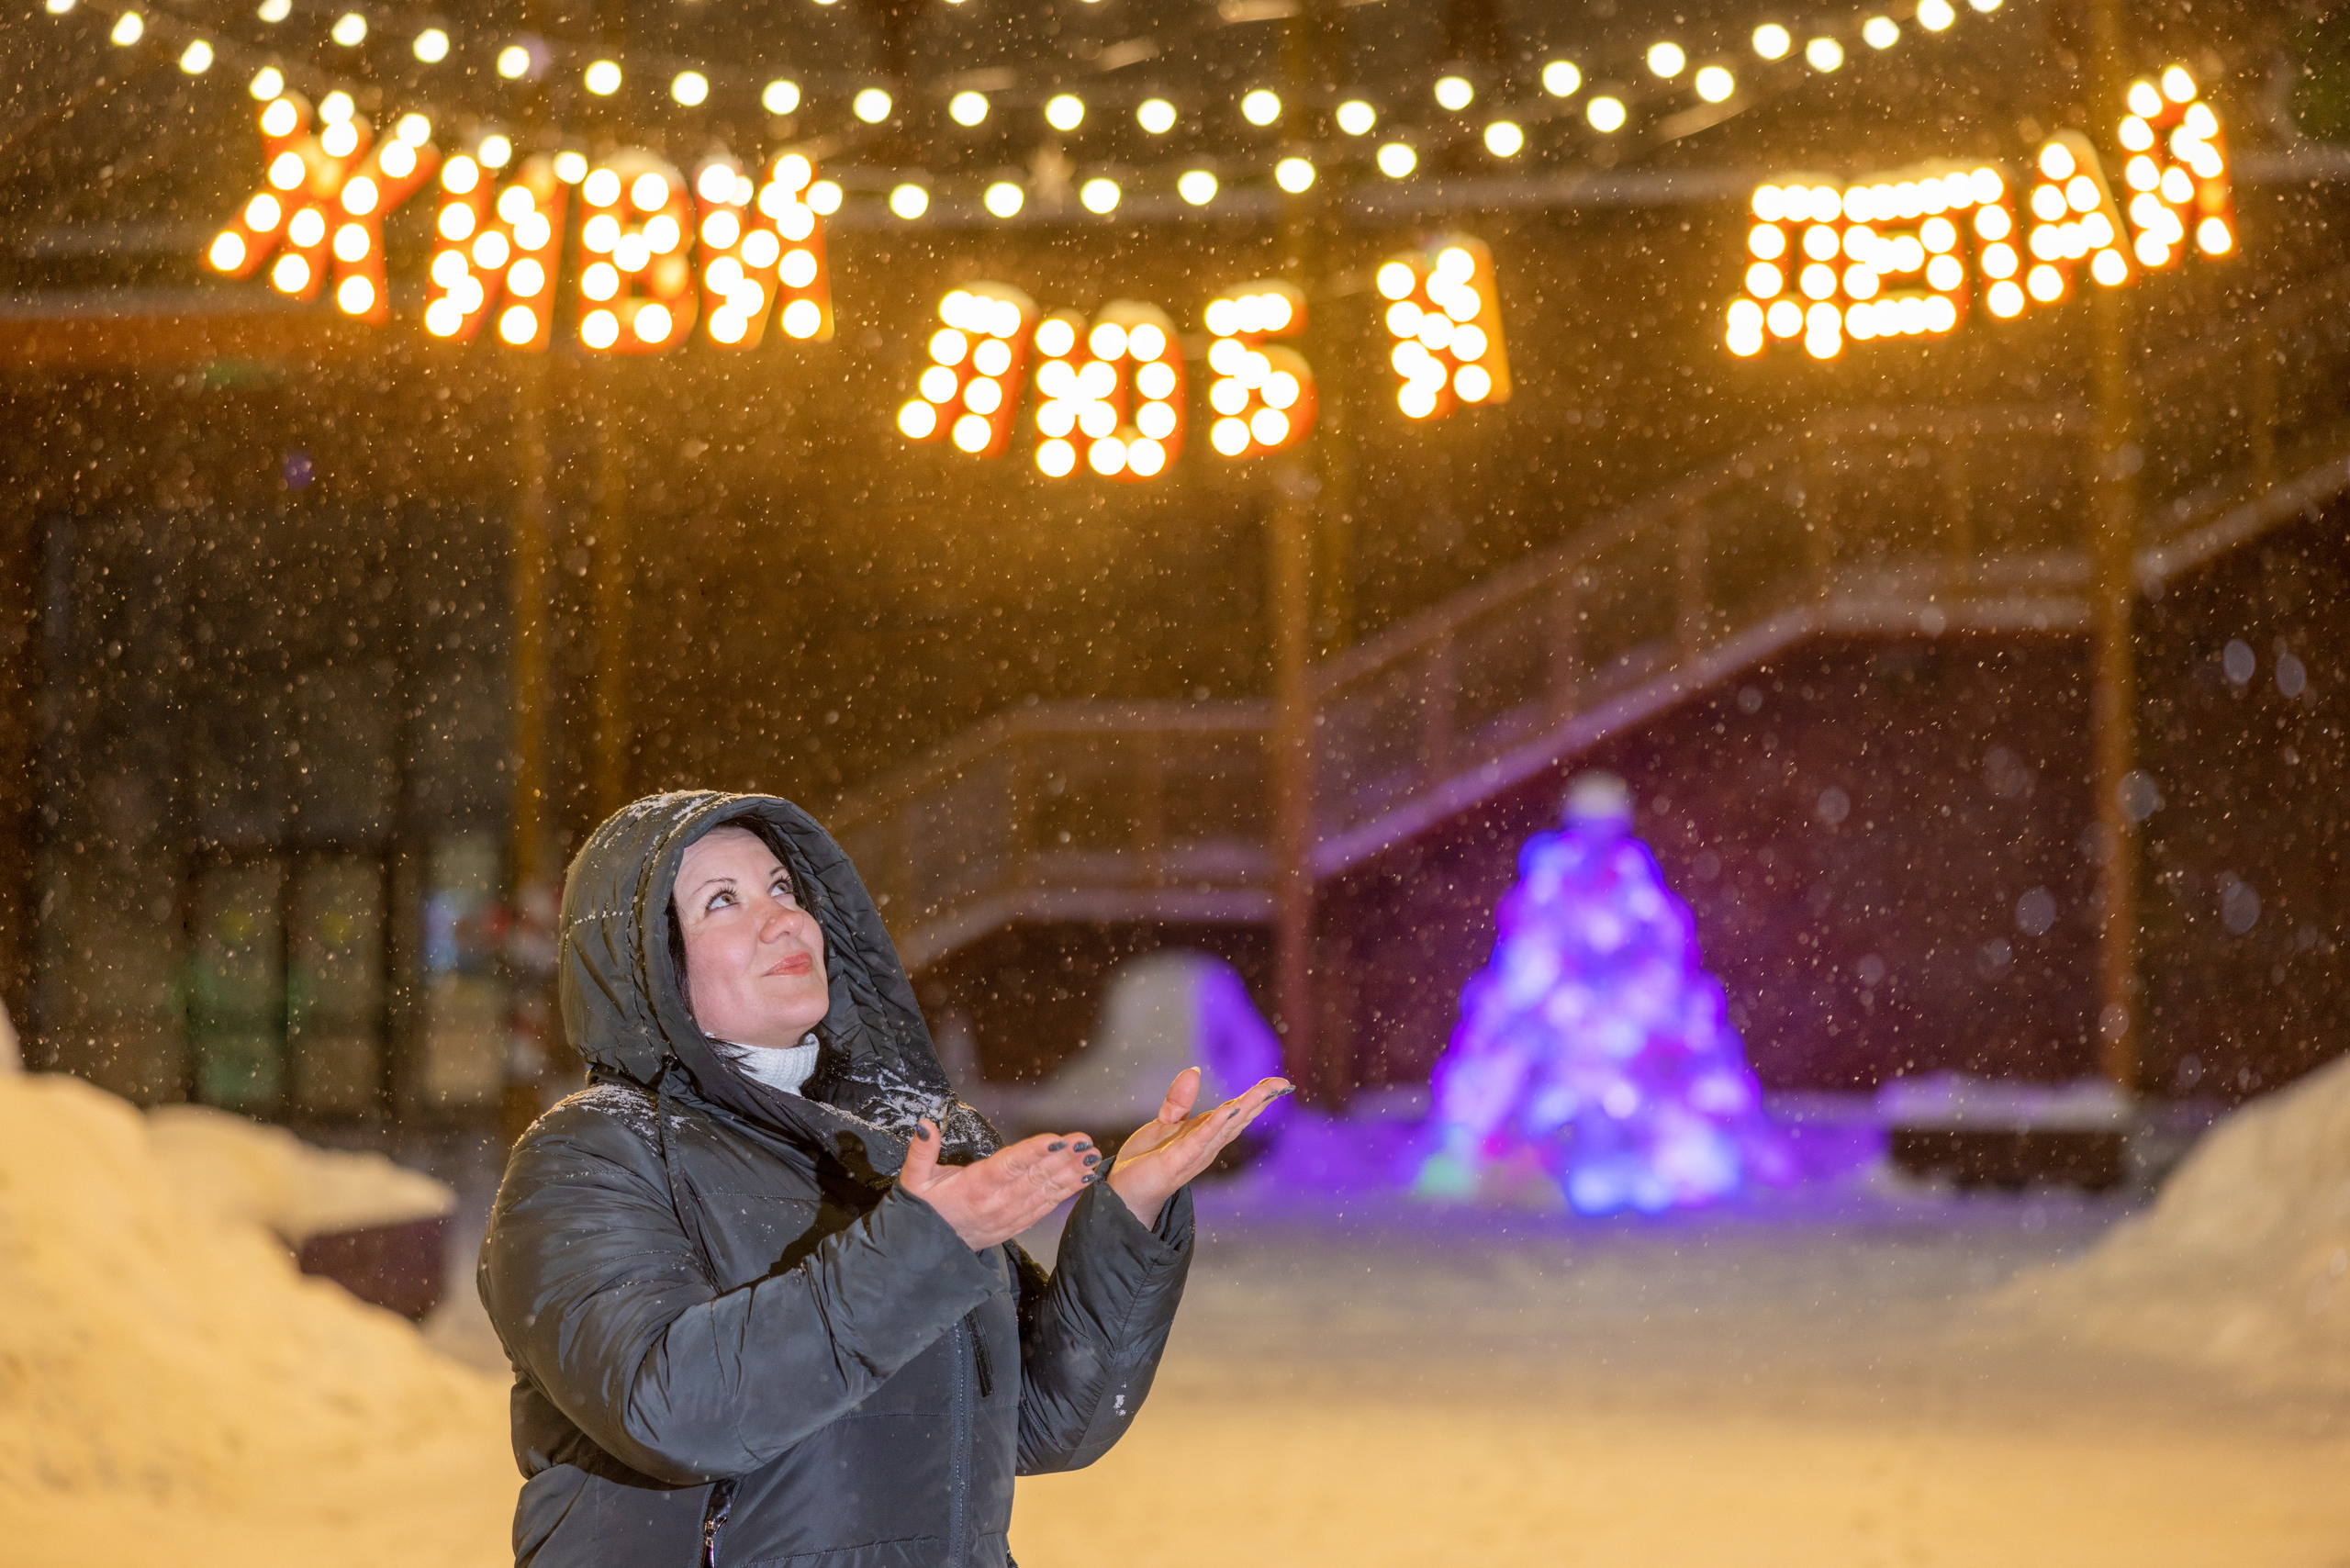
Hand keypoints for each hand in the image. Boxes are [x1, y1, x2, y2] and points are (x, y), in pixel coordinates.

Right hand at [900, 1120, 1102, 1250]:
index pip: (1010, 1165)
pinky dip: (1065, 1194)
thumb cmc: (923, 1211)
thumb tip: (926, 1123)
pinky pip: (1045, 1208)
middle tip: (1085, 1141)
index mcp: (974, 1187)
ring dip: (1071, 1174)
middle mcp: (997, 1203)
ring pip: (1045, 1193)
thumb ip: (921, 1151)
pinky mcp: (1016, 1226)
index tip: (1058, 1138)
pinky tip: (1083, 1180)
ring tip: (1092, 1157)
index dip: (1034, 1151)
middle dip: (1063, 1158)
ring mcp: (1009, 1217)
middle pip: (1035, 1177)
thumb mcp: (913, 1181)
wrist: (926, 1254)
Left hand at [1106, 1069, 1293, 1223]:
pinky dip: (1215, 1125)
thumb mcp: (1165, 1123)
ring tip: (1264, 1092)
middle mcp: (1206, 1145)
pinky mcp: (1176, 1160)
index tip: (1279, 1083)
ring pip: (1224, 1127)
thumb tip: (1194, 1070)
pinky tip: (1227, 1110)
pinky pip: (1199, 1140)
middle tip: (1282, 1084)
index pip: (1235, 1112)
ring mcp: (1194, 1154)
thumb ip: (1179, 1099)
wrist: (1124, 1192)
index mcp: (1205, 1134)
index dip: (1257, 1097)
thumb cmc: (1146, 1161)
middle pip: (1237, 1119)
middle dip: (1259, 1101)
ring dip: (1244, 1109)